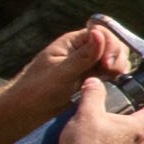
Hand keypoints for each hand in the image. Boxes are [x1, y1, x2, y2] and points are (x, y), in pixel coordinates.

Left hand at [11, 17, 127, 98]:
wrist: (27, 111)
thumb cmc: (37, 89)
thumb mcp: (61, 73)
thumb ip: (83, 55)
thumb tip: (99, 33)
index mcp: (73, 42)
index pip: (102, 32)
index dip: (110, 45)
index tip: (107, 64)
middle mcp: (82, 51)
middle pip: (112, 44)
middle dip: (116, 57)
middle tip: (111, 74)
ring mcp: (87, 66)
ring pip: (113, 60)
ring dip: (117, 69)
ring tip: (110, 81)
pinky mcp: (90, 80)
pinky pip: (109, 75)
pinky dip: (114, 80)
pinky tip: (110, 88)